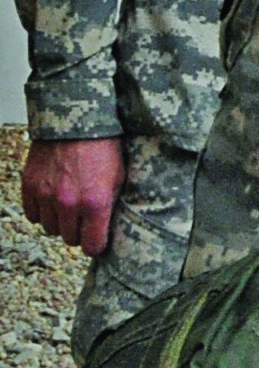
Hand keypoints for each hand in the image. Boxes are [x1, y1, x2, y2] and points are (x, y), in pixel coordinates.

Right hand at [20, 136, 122, 258]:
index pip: (92, 246)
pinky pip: (33, 215)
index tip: (98, 239)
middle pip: (70, 239)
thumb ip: (113, 207)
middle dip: (79, 231)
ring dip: (60, 221)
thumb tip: (110, 230)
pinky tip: (53, 200)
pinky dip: (42, 211)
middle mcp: (69, 203)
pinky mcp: (30, 187)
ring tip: (70, 205)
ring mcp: (46, 196)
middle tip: (85, 218)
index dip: (96, 244)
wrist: (76, 121)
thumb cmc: (104, 147)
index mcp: (96, 203)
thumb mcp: (121, 177)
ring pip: (51, 229)